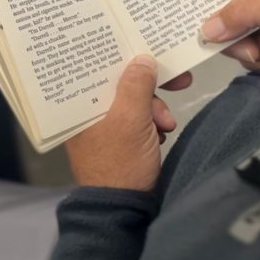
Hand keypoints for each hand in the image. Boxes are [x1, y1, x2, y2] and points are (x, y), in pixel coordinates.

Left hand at [65, 56, 190, 190]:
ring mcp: (104, 126)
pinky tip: (161, 134)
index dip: (128, 56)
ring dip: (155, 110)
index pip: (100, 67)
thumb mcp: (130, 119)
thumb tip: (142, 59)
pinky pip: (138, 119)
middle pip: (122, 83)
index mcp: (79, 103)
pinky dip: (152, 124)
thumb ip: (137, 85)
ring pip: (134, 101)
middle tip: (180, 83)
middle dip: (151, 89)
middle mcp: (88, 111)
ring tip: (165, 125)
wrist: (124, 208)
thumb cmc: (120, 161)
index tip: (153, 51)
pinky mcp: (119, 139)